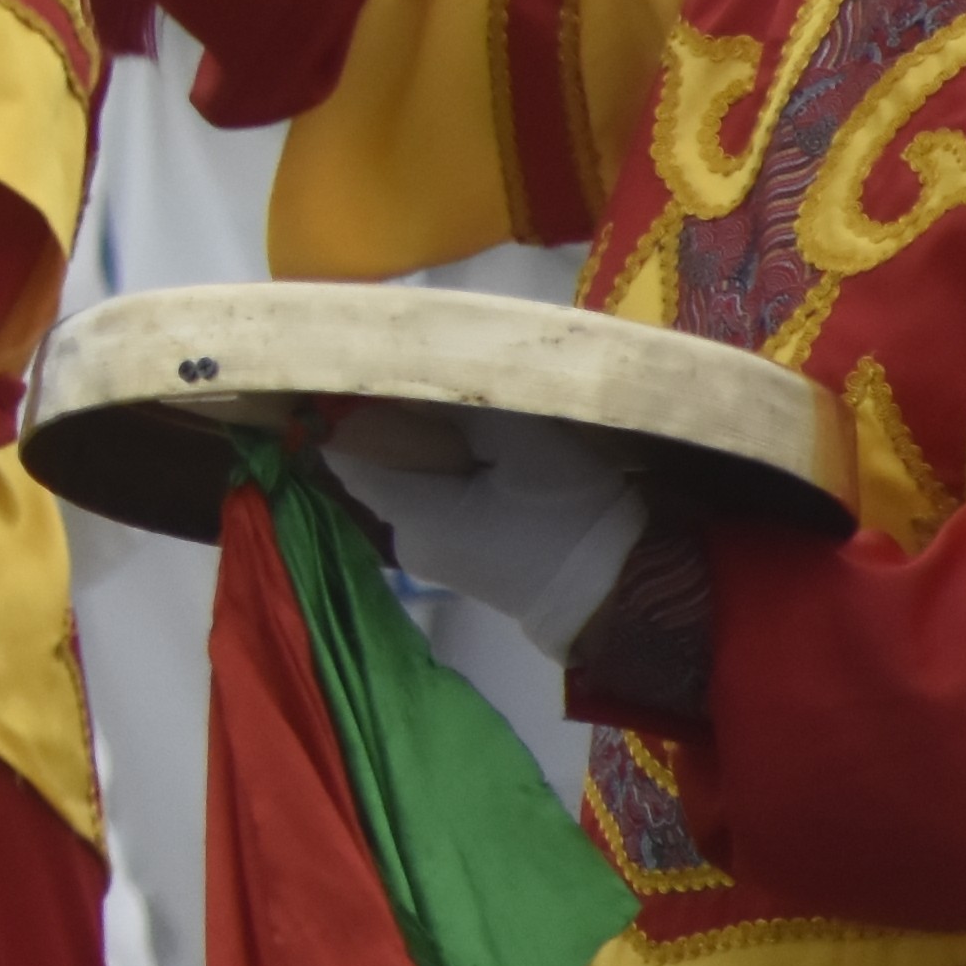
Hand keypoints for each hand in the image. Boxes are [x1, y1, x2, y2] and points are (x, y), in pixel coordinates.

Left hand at [321, 405, 651, 657]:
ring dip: (430, 454)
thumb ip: (460, 405)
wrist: (621, 590)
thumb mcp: (522, 441)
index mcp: (409, 513)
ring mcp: (428, 556)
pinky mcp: (456, 562)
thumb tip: (412, 381)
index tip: (377, 375)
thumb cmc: (570, 511)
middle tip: (446, 399)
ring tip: (478, 433)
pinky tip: (485, 464)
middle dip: (402, 429)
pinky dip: (447, 480)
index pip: (345, 451)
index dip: (352, 409)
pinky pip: (432, 506)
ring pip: (407, 484)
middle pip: (377, 466)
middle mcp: (404, 540)